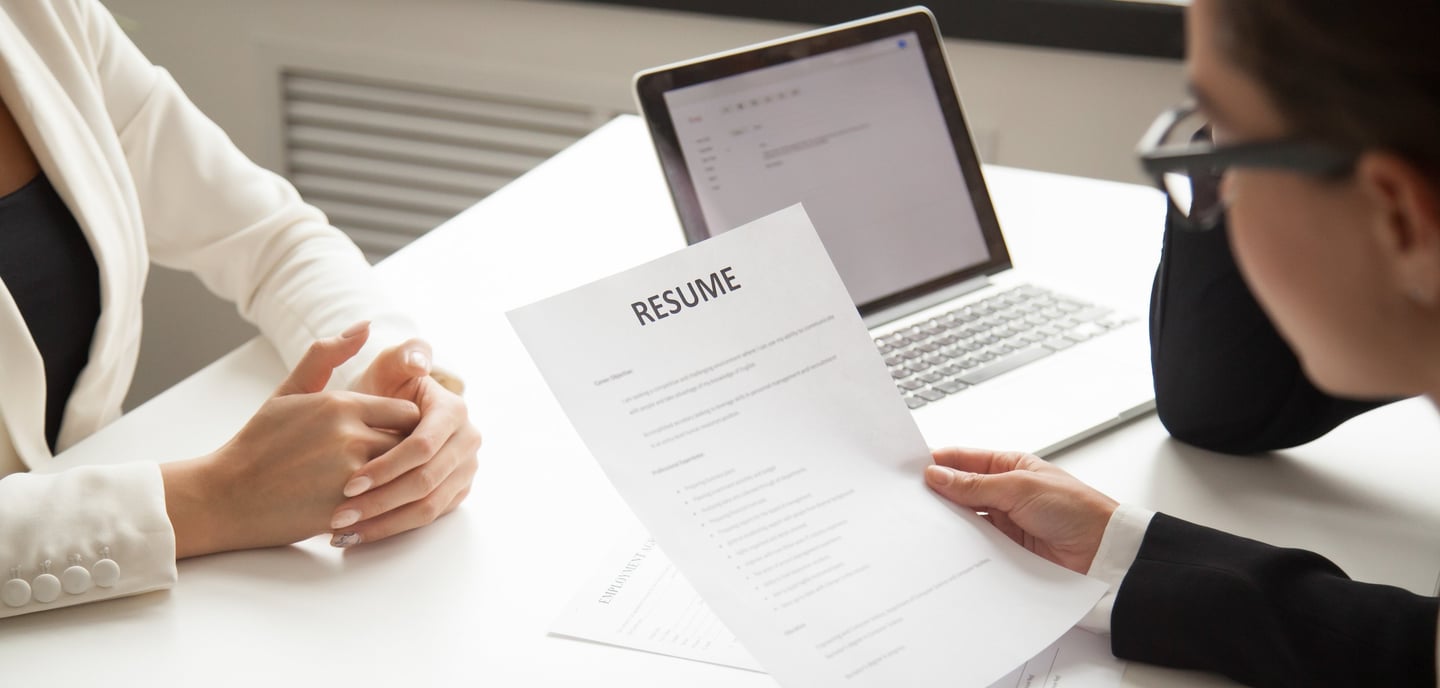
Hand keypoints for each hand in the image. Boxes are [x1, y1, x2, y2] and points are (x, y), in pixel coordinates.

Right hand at [162, 323, 420, 557]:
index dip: (402, 427)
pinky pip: (385, 504)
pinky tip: (364, 504)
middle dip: (403, 452)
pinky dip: (381, 504)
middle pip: (409, 443)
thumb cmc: (260, 442)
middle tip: (389, 461)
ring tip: (379, 483)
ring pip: (401, 474)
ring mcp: (351, 475)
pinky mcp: (347, 509)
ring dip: (395, 479)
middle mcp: (351, 436)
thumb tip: (365, 325)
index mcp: (342, 405)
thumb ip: (326, 356)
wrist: (227, 496)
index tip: (390, 436)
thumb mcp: (289, 392)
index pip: (408, 412)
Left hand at [328, 338, 480, 546]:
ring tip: (343, 531)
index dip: (386, 467)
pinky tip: (357, 535)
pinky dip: (391, 529)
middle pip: (425, 482)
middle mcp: (468, 441)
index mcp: (453, 411)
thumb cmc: (382, 390)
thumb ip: (402, 356)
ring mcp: (465, 470)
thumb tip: (419, 362)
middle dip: (380, 501)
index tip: (348, 483)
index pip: (422, 448)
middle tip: (341, 515)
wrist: (389, 416)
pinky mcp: (456, 493)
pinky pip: (426, 518)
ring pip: (426, 507)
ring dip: (384, 523)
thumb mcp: (388, 367)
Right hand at [924, 447, 1116, 573]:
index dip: (937, 462)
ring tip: (922, 522)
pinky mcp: (1005, 549)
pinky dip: (960, 545)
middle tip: (908, 498)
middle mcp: (1004, 492)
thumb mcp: (1019, 487)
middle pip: (959, 490)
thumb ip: (975, 484)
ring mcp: (1004, 521)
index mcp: (1009, 466)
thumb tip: (937, 474)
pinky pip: (975, 544)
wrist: (1102, 553)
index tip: (908, 469)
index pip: (964, 459)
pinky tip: (945, 545)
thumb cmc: (1075, 509)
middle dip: (936, 493)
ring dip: (948, 521)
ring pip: (964, 518)